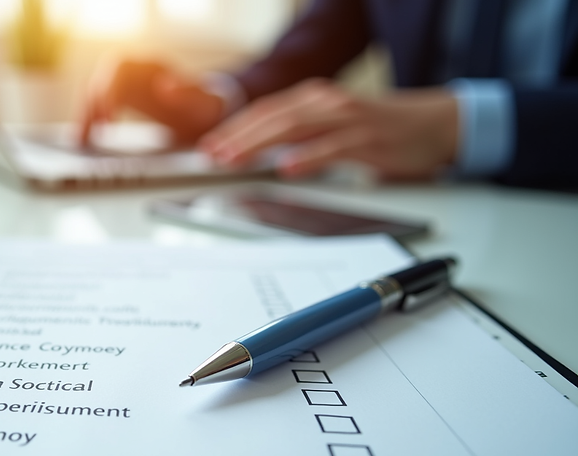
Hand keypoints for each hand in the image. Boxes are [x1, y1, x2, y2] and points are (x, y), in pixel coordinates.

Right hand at [79, 59, 224, 145]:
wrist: (209, 114)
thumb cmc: (207, 108)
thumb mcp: (204, 104)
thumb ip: (188, 94)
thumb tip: (165, 85)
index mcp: (153, 67)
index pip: (120, 68)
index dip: (109, 90)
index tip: (107, 116)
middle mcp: (137, 72)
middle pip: (102, 80)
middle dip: (93, 105)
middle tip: (91, 133)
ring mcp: (128, 85)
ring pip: (96, 92)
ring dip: (86, 114)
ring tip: (81, 140)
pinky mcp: (123, 100)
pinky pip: (100, 106)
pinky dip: (90, 120)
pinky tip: (84, 139)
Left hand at [199, 79, 459, 179]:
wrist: (434, 125)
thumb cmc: (380, 130)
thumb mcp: (332, 129)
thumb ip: (300, 137)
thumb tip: (261, 156)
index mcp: (314, 100)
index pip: (265, 112)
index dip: (234, 127)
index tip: (208, 146)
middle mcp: (327, 103)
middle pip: (272, 117)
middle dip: (237, 137)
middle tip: (212, 156)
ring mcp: (347, 119)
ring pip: (294, 127)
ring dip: (259, 144)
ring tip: (234, 160)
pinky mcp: (368, 139)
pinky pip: (332, 147)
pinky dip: (307, 157)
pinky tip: (286, 168)